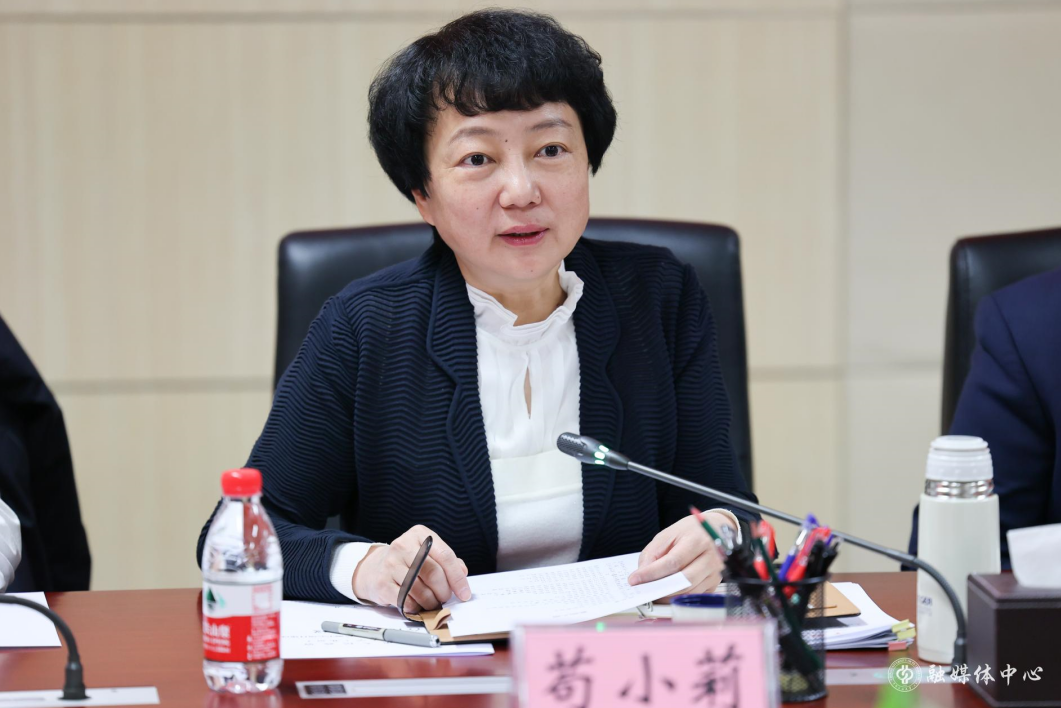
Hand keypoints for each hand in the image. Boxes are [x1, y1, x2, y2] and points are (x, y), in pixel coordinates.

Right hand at [351, 525, 471, 612]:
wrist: (374, 568)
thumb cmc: (407, 561)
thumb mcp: (427, 552)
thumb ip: (447, 561)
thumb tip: (462, 573)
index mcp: (419, 535)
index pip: (445, 555)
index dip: (457, 577)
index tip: (464, 593)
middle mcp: (403, 546)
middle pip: (433, 572)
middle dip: (444, 591)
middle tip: (445, 598)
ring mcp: (390, 564)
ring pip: (420, 589)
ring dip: (431, 601)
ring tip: (432, 603)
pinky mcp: (382, 583)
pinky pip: (406, 600)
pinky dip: (416, 607)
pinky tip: (417, 605)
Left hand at [627, 512, 730, 593]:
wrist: (715, 530)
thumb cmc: (690, 531)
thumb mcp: (668, 534)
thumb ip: (653, 552)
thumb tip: (642, 573)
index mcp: (697, 541)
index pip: (673, 562)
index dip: (652, 573)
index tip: (635, 579)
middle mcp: (711, 558)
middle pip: (684, 580)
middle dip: (660, 588)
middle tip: (643, 590)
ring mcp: (715, 573)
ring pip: (689, 592)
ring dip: (668, 596)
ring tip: (652, 592)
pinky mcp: (715, 584)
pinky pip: (695, 595)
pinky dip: (678, 597)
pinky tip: (666, 593)